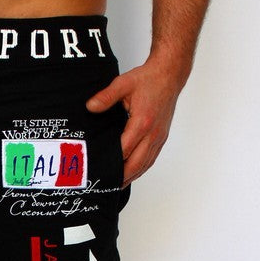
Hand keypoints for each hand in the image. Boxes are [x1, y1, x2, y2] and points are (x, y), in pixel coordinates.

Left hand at [86, 58, 184, 186]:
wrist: (170, 75)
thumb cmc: (148, 79)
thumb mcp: (123, 83)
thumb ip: (105, 97)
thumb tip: (90, 107)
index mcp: (142, 122)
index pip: (124, 150)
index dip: (111, 162)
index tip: (99, 169)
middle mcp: (152, 134)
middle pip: (135, 164)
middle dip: (121, 177)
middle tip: (105, 186)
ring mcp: (159, 137)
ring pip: (145, 165)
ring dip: (131, 177)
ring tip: (116, 186)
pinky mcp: (161, 138)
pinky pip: (151, 159)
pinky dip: (140, 170)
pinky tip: (131, 174)